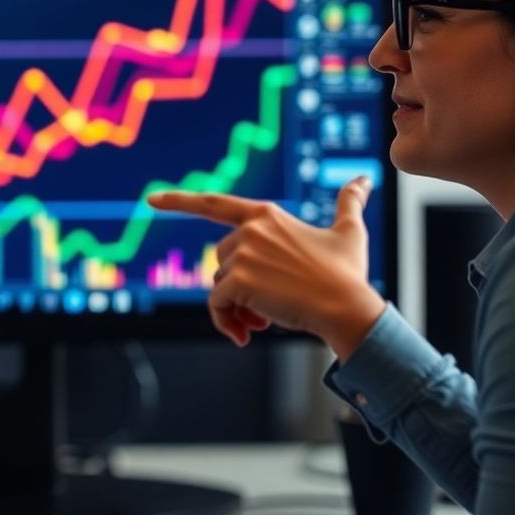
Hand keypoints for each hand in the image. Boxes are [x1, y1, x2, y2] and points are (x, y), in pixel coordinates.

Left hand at [147, 176, 385, 359]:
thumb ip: (350, 202)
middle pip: (220, 261)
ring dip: (236, 308)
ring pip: (219, 286)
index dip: (180, 201)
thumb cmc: (348, 273)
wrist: (347, 307)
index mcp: (267, 215)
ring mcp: (244, 253)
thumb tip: (364, 180)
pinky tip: (248, 334)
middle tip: (263, 311)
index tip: (150, 199)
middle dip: (237, 287)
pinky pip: (217, 306)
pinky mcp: (239, 280)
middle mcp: (251, 229)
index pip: (214, 203)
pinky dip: (227, 323)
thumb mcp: (349, 231)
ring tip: (263, 322)